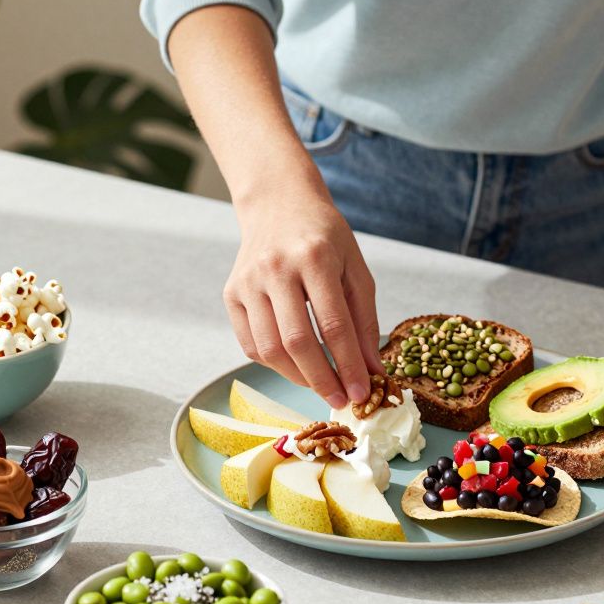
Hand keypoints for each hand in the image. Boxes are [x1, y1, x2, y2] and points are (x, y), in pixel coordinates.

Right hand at [223, 195, 382, 408]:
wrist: (278, 203)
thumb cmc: (324, 237)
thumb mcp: (355, 268)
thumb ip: (365, 320)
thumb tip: (372, 371)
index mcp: (314, 257)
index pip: (334, 325)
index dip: (348, 365)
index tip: (361, 392)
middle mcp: (276, 268)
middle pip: (297, 342)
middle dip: (321, 379)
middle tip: (339, 400)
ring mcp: (248, 282)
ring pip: (270, 348)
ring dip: (297, 377)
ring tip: (320, 385)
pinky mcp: (231, 293)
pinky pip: (250, 344)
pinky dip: (274, 363)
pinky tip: (294, 366)